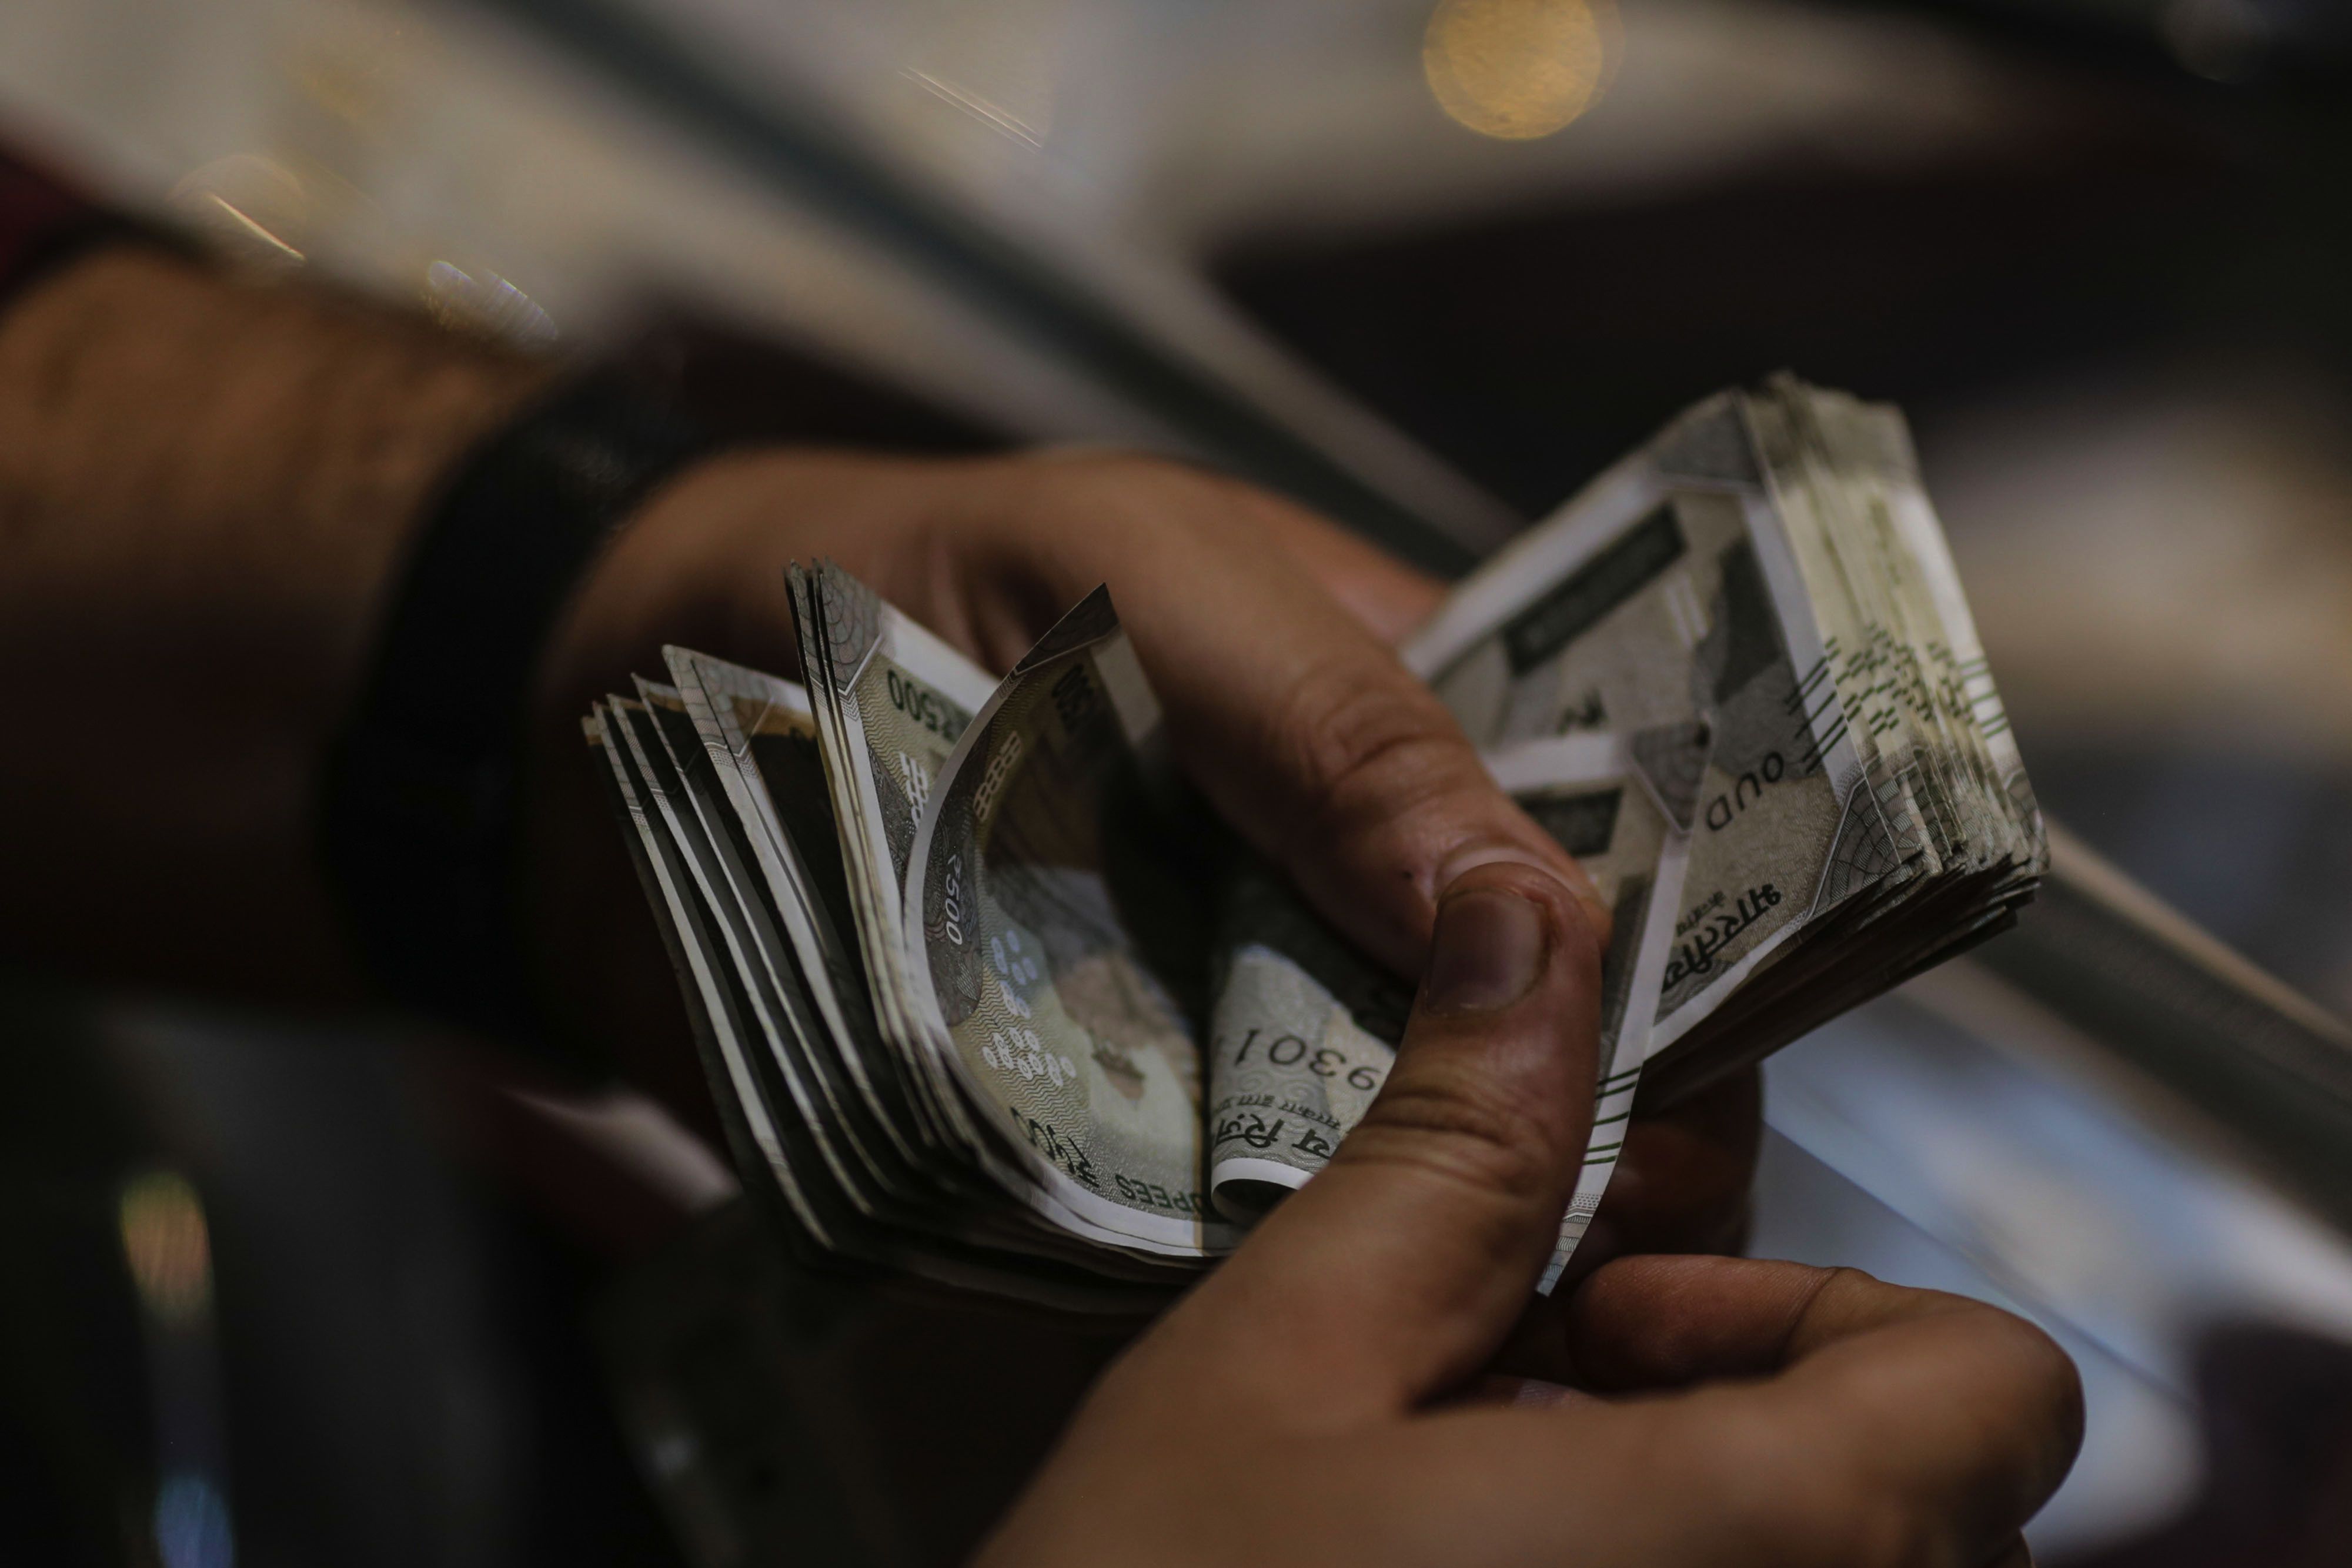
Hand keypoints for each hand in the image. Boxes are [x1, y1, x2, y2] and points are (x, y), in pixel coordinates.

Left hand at [527, 446, 1758, 1244]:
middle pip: (1517, 1043)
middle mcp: (1335, 905)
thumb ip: (1322, 711)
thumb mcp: (1139, 571)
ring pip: (1389, 1161)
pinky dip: (1263, 1278)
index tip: (1679, 1081)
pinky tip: (1316, 1321)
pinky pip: (1221, 1231)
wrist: (644, 701)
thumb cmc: (912, 577)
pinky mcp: (1108, 1142)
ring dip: (1433, 1232)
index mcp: (1395, 739)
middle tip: (1580, 1221)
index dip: (1665, 973)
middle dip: (1562, 1133)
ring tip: (1472, 1296)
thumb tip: (1523, 899)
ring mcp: (1226, 1035)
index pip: (1595, 866)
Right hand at [978, 863, 2083, 1567]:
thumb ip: (1461, 1144)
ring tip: (1478, 1499)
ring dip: (1694, 1502)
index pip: (1996, 1389)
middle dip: (1736, 1404)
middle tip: (1514, 1396)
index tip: (1620, 1316)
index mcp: (1764, 1541)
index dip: (1825, 1316)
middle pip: (1919, 1489)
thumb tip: (1531, 916)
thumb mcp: (1290, 1355)